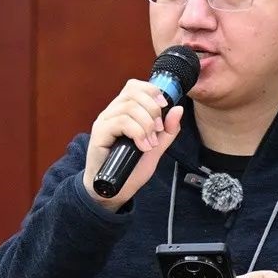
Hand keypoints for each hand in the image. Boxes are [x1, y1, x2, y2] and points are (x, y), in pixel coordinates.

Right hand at [82, 80, 183, 210]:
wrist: (114, 191)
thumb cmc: (130, 168)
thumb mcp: (156, 148)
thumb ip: (168, 130)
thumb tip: (178, 109)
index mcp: (123, 111)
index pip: (135, 86)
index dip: (151, 91)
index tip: (163, 106)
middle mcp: (111, 113)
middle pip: (133, 93)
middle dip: (152, 110)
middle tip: (157, 131)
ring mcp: (104, 122)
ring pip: (129, 107)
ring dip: (146, 125)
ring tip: (149, 144)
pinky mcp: (99, 134)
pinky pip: (121, 122)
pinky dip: (137, 133)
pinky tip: (142, 147)